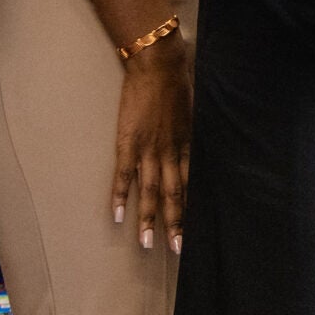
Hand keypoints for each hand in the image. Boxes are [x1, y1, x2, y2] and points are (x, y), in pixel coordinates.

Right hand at [112, 32, 191, 253]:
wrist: (158, 65)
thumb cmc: (178, 84)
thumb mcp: (195, 112)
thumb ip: (193, 133)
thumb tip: (197, 147)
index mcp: (187, 146)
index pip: (190, 185)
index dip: (190, 208)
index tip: (194, 230)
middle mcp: (170, 152)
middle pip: (172, 195)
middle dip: (174, 224)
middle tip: (177, 249)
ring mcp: (148, 149)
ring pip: (149, 191)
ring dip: (148, 219)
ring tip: (146, 244)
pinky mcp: (128, 142)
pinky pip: (123, 174)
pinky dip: (120, 196)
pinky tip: (117, 215)